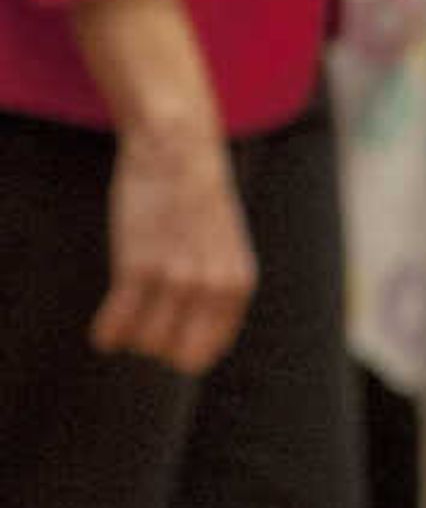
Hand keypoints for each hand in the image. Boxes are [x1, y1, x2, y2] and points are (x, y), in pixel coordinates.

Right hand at [92, 118, 254, 373]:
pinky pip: (116, 325)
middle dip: (154, 345)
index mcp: (237, 286)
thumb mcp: (222, 252)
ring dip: (129, 334)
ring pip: (144, 343)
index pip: (206, 352)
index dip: (179, 352)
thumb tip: (191, 346)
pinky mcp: (138, 265)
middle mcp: (213, 287)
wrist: (179, 152)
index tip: (164, 333)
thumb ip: (215, 293)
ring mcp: (176, 278)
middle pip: (174, 356)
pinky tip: (105, 329)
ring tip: (127, 310)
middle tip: (143, 320)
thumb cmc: (195, 204)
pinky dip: (107, 333)